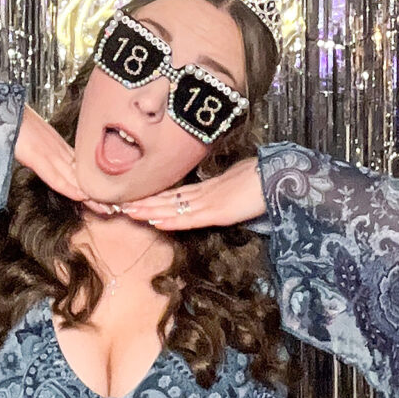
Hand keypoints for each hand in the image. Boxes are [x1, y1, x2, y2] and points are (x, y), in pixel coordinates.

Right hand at [13, 106, 112, 213]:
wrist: (1, 105)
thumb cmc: (12, 117)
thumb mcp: (28, 133)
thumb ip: (39, 145)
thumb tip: (42, 153)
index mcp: (55, 143)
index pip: (77, 167)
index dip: (90, 183)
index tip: (104, 196)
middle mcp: (55, 148)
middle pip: (79, 174)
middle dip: (96, 193)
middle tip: (114, 207)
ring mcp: (46, 151)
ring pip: (72, 176)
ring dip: (88, 194)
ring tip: (105, 208)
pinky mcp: (34, 155)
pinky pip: (54, 175)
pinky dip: (68, 187)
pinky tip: (80, 196)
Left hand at [118, 156, 265, 229]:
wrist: (279, 176)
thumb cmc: (264, 180)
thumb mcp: (239, 188)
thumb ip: (226, 193)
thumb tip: (221, 196)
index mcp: (210, 188)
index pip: (176, 193)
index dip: (156, 196)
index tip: (137, 198)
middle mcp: (205, 193)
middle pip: (168, 198)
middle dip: (144, 202)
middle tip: (119, 204)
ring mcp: (210, 201)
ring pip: (172, 207)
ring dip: (149, 210)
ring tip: (127, 212)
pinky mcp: (218, 211)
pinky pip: (189, 217)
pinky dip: (171, 220)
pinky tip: (155, 221)